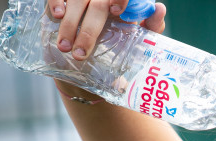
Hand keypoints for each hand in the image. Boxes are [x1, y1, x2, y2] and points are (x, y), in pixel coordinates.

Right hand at [48, 0, 166, 60]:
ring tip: (65, 47)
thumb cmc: (121, 43)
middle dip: (88, 30)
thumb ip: (151, 26)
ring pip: (76, 1)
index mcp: (121, 2)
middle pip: (97, 5)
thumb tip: (160, 8)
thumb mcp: (139, 36)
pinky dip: (55, 2)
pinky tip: (56, 16)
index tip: (117, 12)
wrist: (96, 59)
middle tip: (81, 53)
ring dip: (69, 25)